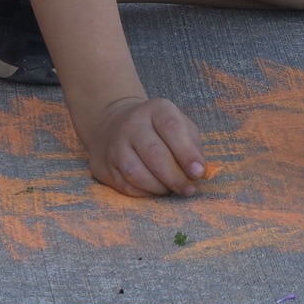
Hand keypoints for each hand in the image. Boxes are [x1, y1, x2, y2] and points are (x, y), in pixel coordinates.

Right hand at [83, 96, 206, 197]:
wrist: (114, 123)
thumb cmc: (158, 129)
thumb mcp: (179, 125)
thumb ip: (192, 145)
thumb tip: (199, 172)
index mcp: (156, 110)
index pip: (172, 128)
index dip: (187, 153)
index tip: (198, 172)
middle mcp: (133, 124)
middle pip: (154, 153)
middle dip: (174, 176)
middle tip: (188, 189)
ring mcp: (115, 145)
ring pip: (136, 173)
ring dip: (158, 187)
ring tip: (170, 189)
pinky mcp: (104, 165)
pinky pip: (125, 186)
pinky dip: (144, 193)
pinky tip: (154, 191)